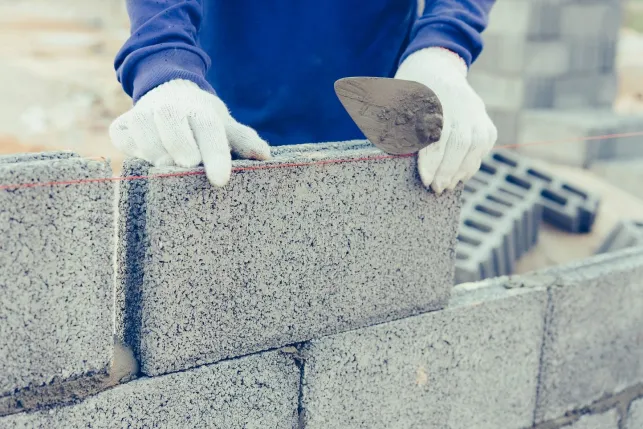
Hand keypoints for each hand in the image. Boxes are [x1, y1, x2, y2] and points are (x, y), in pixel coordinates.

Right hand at [109, 79, 269, 185]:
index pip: (209, 132)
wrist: (168, 92)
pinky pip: (126, 145)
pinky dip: (138, 157)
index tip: (220, 181)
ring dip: (160, 159)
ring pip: (148, 142)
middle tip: (190, 166)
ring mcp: (141, 115)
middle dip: (184, 152)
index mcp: (199, 110)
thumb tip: (265, 156)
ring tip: (171, 167)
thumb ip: (243, 140)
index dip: (215, 156)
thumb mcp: (224, 126)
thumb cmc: (201, 119)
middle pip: (175, 133)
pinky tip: (150, 160)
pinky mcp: (120, 127)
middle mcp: (169, 109)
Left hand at [395, 48, 496, 193]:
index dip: (432, 158)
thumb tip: (392, 151)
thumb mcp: (394, 99)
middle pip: (461, 139)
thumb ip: (392, 123)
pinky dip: (474, 162)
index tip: (425, 178)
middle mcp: (459, 100)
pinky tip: (460, 176)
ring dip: (462, 169)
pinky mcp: (484, 116)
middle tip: (436, 188)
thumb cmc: (407, 89)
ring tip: (447, 186)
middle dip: (448, 168)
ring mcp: (475, 108)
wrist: (435, 65)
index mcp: (434, 94)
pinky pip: (484, 142)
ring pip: (476, 142)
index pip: (437, 131)